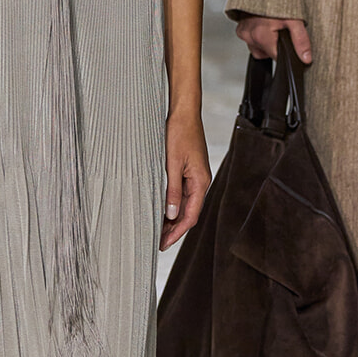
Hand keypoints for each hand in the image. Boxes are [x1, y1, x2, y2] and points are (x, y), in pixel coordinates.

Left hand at [160, 110, 211, 251]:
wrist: (183, 112)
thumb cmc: (179, 133)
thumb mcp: (172, 164)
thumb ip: (172, 190)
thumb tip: (172, 214)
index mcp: (200, 182)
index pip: (190, 216)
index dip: (177, 232)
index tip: (163, 244)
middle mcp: (201, 181)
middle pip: (189, 213)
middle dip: (174, 229)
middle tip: (157, 242)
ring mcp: (195, 176)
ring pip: (185, 204)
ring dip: (172, 217)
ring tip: (157, 230)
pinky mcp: (189, 170)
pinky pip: (182, 193)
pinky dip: (172, 204)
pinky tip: (161, 208)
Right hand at [235, 14, 311, 63]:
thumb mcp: (295, 19)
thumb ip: (301, 40)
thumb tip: (305, 58)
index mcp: (260, 36)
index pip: (276, 57)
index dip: (286, 51)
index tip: (288, 39)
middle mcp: (249, 36)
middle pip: (267, 54)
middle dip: (276, 45)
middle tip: (281, 29)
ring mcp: (243, 32)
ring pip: (258, 48)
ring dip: (266, 40)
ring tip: (273, 25)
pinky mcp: (240, 28)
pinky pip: (251, 39)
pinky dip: (259, 35)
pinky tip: (265, 24)